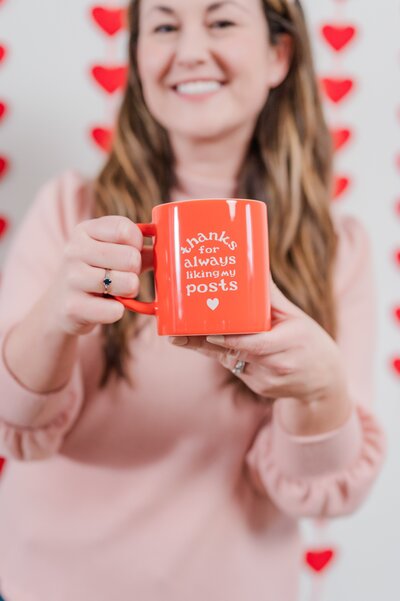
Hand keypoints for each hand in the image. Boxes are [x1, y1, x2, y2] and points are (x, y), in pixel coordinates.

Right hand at [45, 216, 150, 335]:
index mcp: (85, 231)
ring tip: (118, 291)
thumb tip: (167, 246)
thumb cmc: (94, 273)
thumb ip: (137, 248)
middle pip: (131, 257)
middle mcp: (74, 251)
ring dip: (130, 291)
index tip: (132, 252)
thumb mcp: (109, 253)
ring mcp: (71, 279)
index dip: (137, 244)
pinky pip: (115, 310)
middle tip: (124, 276)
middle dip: (135, 271)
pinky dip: (118, 311)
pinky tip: (108, 306)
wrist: (61, 306)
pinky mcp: (72, 307)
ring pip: (127, 283)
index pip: (125, 229)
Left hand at [169, 278, 351, 431]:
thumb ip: (273, 298)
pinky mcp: (260, 389)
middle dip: (206, 342)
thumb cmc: (310, 343)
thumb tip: (255, 268)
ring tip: (181, 337)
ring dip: (209, 348)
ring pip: (231, 362)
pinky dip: (226, 357)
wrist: (324, 383)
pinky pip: (237, 369)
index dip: (230, 339)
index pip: (256, 344)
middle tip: (177, 335)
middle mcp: (278, 364)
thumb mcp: (297, 318)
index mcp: (290, 342)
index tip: (209, 332)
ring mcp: (268, 380)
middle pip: (236, 353)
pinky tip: (214, 345)